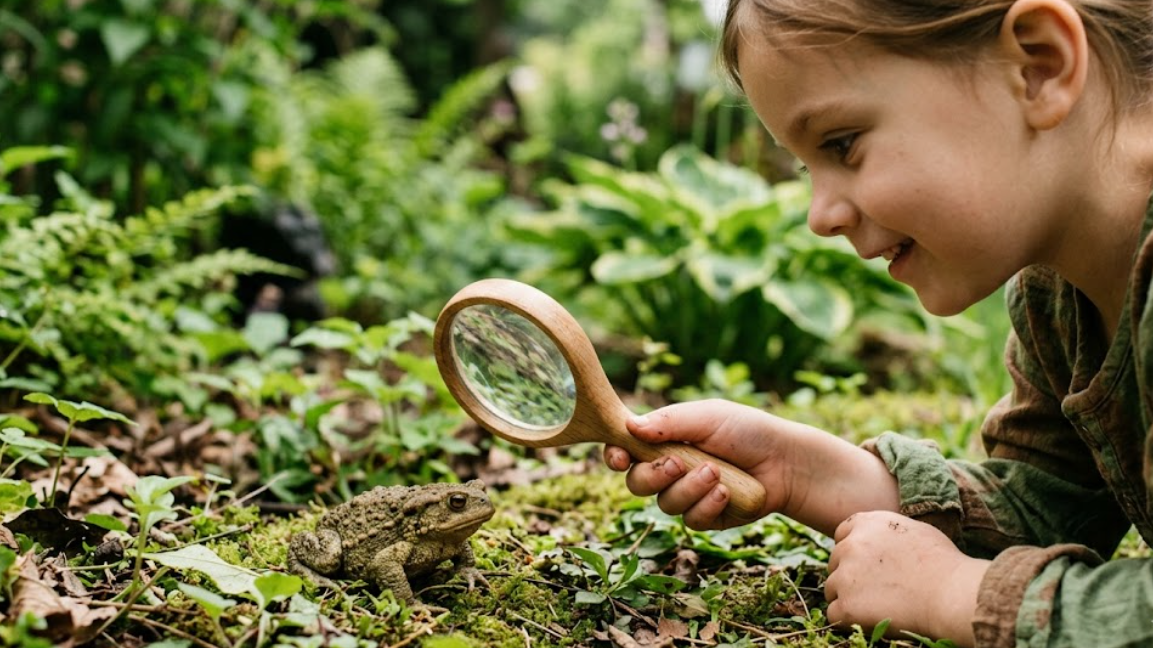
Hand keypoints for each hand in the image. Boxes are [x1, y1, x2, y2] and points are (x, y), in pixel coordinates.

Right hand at [603, 399, 796, 529]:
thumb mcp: (707, 416)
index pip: (625, 451)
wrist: (786, 462)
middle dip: (654, 474)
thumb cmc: (747, 431)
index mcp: (664, 441)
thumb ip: (669, 422)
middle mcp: (670, 470)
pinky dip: (708, 504)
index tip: (619, 458)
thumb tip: (630, 426)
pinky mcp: (706, 517)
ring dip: (690, 487)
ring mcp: (687, 495)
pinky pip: (691, 520)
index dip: (615, 456)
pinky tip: (726, 491)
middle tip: (677, 462)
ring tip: (717, 472)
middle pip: (637, 483)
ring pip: (665, 504)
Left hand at [825, 511, 987, 646]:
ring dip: (848, 597)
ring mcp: (845, 576)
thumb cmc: (943, 564)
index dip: (852, 551)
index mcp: (865, 524)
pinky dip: (848, 619)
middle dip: (849, 575)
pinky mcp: (846, 605)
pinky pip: (834, 614)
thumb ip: (886, 533)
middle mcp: (850, 546)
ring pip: (832, 589)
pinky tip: (871, 619)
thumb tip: (880, 540)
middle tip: (875, 589)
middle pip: (835, 562)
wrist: (951, 594)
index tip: (867, 565)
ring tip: (877, 605)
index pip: (842, 535)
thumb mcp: (914, 530)